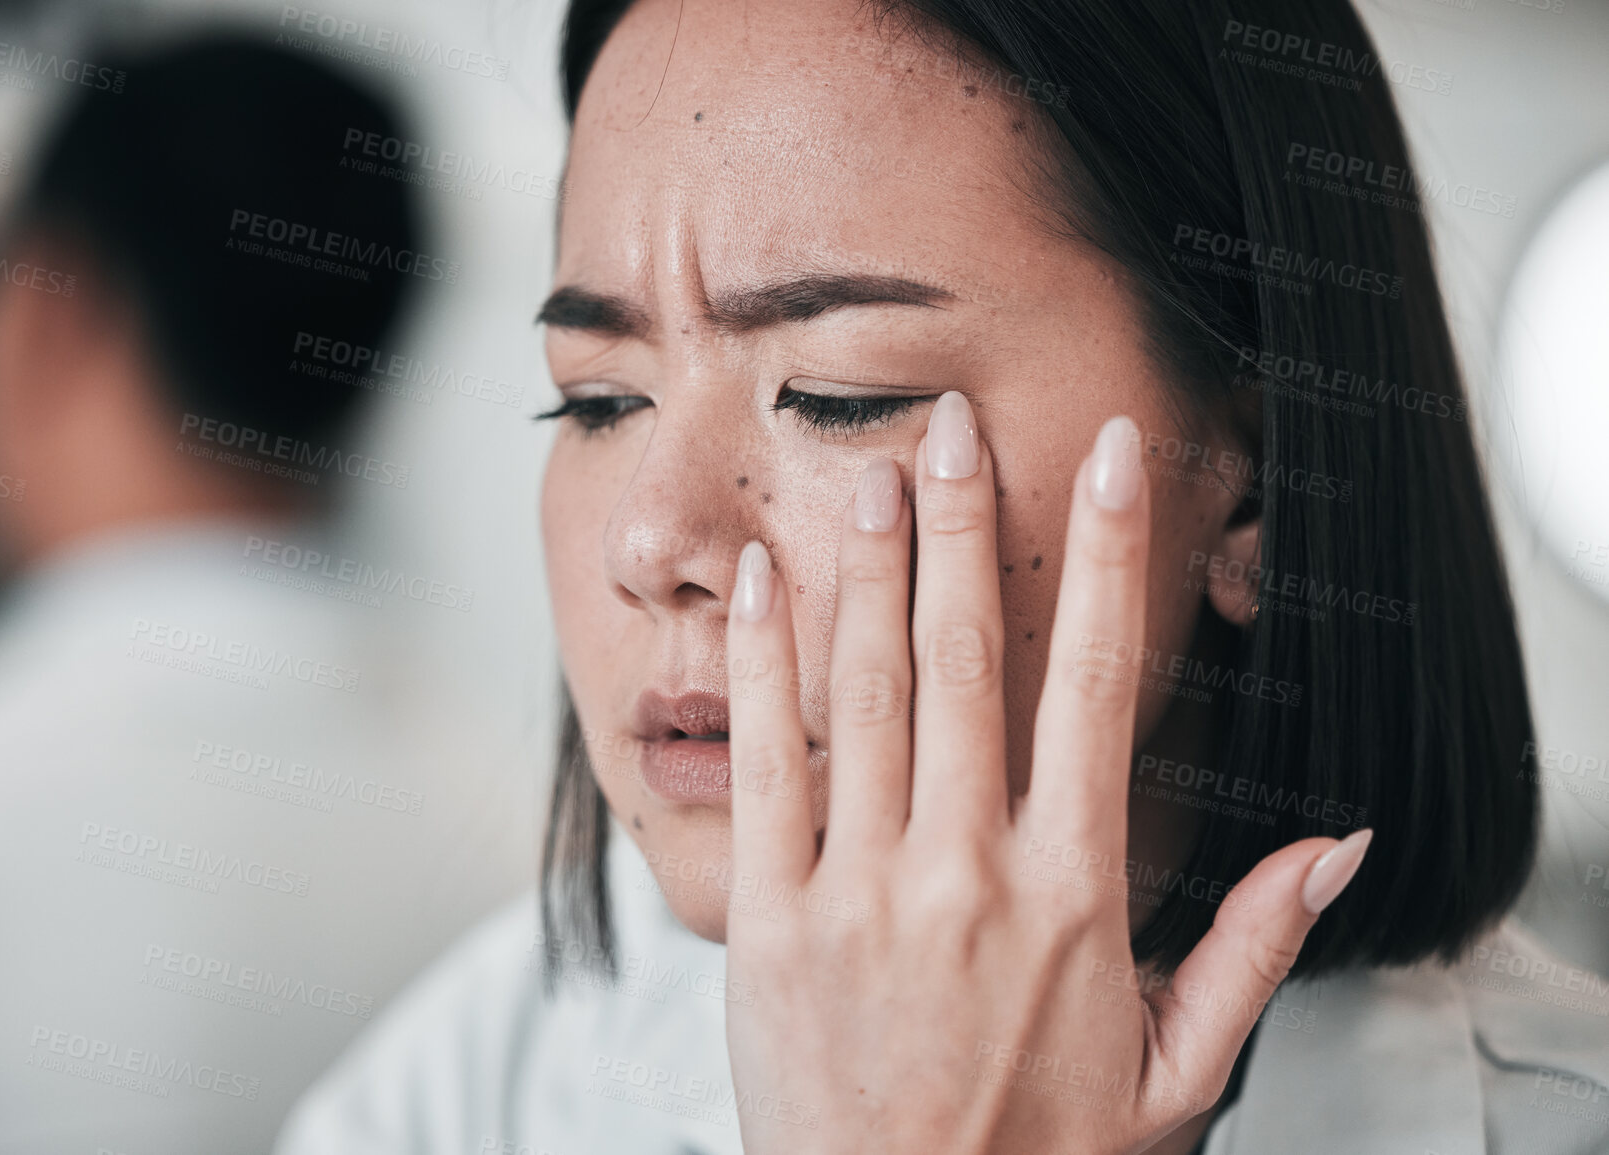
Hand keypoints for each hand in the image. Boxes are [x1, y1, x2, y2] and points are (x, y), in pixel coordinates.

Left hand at [721, 392, 1371, 1153]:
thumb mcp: (1178, 1068)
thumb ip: (1256, 946)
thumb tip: (1336, 844)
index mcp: (1073, 890)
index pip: (1095, 686)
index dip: (1105, 558)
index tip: (1111, 459)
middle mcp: (967, 870)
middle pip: (966, 658)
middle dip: (962, 525)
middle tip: (952, 424)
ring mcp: (861, 891)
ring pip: (868, 694)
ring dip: (869, 570)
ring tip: (868, 470)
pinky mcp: (771, 921)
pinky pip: (766, 769)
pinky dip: (763, 666)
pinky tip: (765, 584)